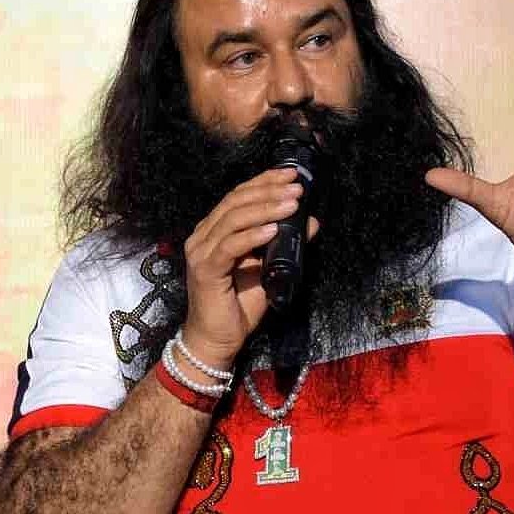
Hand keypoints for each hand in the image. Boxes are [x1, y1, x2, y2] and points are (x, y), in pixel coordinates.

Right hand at [181, 167, 317, 369]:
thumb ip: (286, 244)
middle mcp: (203, 236)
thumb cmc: (240, 305)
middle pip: (236, 201)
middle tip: (297, 187)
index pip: (239, 196)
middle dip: (269, 190)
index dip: (264, 181)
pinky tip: (273, 229)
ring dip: (266, 208)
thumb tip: (312, 221)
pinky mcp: (205, 269)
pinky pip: (230, 246)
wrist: (219, 339)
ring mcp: (201, 251)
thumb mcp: (271, 269)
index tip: (291, 174)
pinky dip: (253, 235)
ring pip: (233, 218)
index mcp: (215, 230)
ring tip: (292, 203)